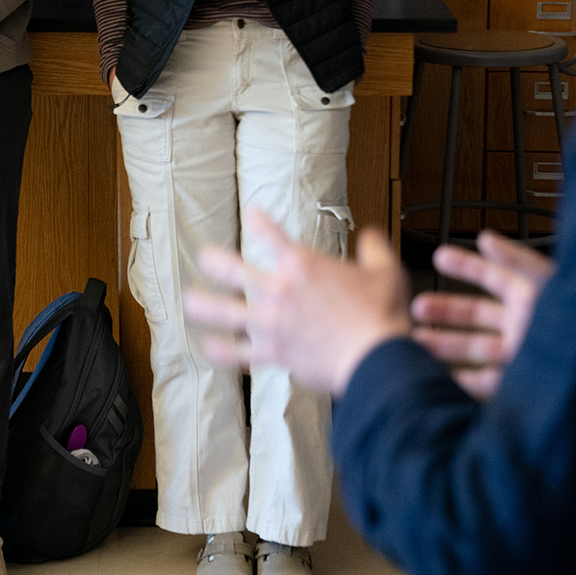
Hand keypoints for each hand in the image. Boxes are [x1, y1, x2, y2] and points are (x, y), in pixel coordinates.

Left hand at [183, 210, 411, 395]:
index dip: (258, 222)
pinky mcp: (274, 354)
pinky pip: (240, 354)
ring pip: (226, 312)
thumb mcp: (386, 272)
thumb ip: (375, 250)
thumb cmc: (381, 316)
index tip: (251, 215)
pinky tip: (209, 347)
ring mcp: (272, 324)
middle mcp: (279, 291)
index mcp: (302, 265)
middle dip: (215, 262)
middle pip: (234, 271)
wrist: (375, 358)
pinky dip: (223, 351)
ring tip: (189, 300)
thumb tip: (370, 236)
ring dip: (205, 305)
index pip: (270, 235)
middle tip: (204, 257)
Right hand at [413, 230, 551, 398]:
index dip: (466, 265)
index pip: (494, 276)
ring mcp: (523, 356)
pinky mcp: (523, 385)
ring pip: (477, 348)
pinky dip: (462, 380)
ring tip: (416, 343)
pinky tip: (441, 376)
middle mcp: (526, 325)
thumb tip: (488, 238)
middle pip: (478, 314)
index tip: (439, 256)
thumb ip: (517, 260)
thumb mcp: (549, 286)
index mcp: (534, 298)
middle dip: (445, 310)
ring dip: (445, 344)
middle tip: (418, 307)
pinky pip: (487, 383)